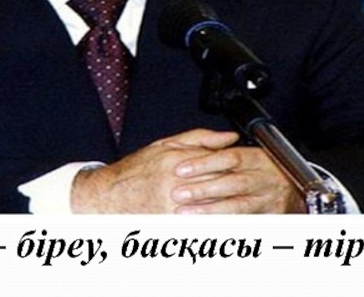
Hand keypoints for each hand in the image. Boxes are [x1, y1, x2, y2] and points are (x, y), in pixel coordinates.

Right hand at [70, 128, 238, 212]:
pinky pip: (202, 226)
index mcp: (178, 162)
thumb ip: (200, 138)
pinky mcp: (171, 225)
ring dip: (233, 208)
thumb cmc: (136, 171)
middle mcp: (177, 185)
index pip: (219, 163)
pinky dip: (216, 224)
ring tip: (247, 206)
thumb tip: (229, 137)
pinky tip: (228, 223)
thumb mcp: (166, 145)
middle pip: (219, 186)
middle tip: (254, 187)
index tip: (250, 167)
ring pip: (214, 208)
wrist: (109, 196)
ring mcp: (175, 208)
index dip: (238, 165)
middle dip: (238, 187)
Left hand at [170, 143, 305, 213]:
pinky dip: (224, 223)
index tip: (180, 169)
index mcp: (257, 158)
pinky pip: (244, 222)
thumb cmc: (265, 170)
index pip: (229, 157)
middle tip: (177, 193)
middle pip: (232, 182)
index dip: (204, 163)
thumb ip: (224, 144)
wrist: (298, 191)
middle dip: (203, 188)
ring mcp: (268, 200)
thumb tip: (219, 138)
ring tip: (186, 213)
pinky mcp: (269, 218)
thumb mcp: (247, 151)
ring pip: (238, 206)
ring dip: (210, 210)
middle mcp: (265, 178)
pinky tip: (205, 226)